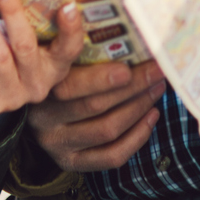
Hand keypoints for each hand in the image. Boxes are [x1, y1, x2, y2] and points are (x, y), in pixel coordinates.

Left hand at [0, 0, 85, 135]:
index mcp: (54, 67)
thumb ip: (28, 21)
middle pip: (26, 45)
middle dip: (12, 11)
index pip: (70, 49)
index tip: (68, 5)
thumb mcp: (20, 40)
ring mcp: (12, 97)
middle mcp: (38, 85)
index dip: (71, 29)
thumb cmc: (1, 54)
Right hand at [26, 57, 167, 171]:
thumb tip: (132, 38)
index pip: (71, 85)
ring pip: (107, 129)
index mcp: (43, 87)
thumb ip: (85, 52)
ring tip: (156, 88)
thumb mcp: (64, 61)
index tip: (129, 67)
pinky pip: (111, 155)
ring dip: (139, 107)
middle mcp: (44, 119)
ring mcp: (57, 144)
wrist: (44, 115)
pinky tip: (151, 115)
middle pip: (95, 105)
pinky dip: (138, 136)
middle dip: (133, 86)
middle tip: (157, 70)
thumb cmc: (64, 76)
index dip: (101, 78)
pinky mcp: (71, 162)